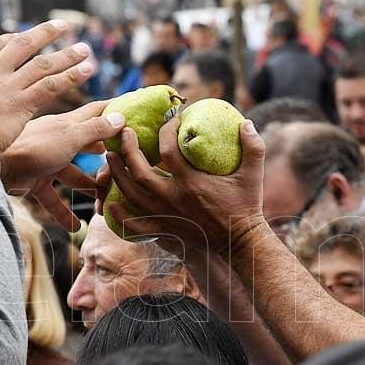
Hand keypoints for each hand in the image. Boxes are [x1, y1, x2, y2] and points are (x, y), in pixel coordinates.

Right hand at [0, 20, 93, 151]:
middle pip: (21, 44)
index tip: (21, 36)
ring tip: (85, 51)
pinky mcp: (22, 103)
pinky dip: (70, 77)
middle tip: (62, 27)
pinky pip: (51, 85)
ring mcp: (7, 86)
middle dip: (44, 33)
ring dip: (66, 55)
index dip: (10, 39)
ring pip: (43, 64)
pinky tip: (85, 72)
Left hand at [2, 100, 124, 230]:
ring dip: (89, 188)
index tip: (133, 110)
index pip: (96, 113)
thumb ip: (95, 131)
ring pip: (73, 176)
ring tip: (106, 202)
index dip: (115, 111)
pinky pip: (52, 199)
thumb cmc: (32, 148)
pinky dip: (63, 213)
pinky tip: (76, 227)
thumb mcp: (70, 138)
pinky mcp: (33, 182)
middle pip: (88, 148)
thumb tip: (121, 119)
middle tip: (125, 166)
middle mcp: (57, 141)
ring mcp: (45, 162)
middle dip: (106, 157)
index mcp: (67, 124)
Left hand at [103, 116, 267, 256]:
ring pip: (131, 195)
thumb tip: (247, 122)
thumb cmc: (246, 207)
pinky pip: (135, 225)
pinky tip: (110, 204)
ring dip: (118, 176)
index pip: (168, 151)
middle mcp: (174, 199)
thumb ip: (253, 147)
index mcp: (192, 183)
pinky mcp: (163, 231)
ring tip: (110, 158)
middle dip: (128, 151)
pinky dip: (120, 216)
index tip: (169, 120)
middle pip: (139, 173)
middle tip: (125, 134)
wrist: (239, 243)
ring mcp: (166, 217)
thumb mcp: (253, 175)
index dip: (165, 131)